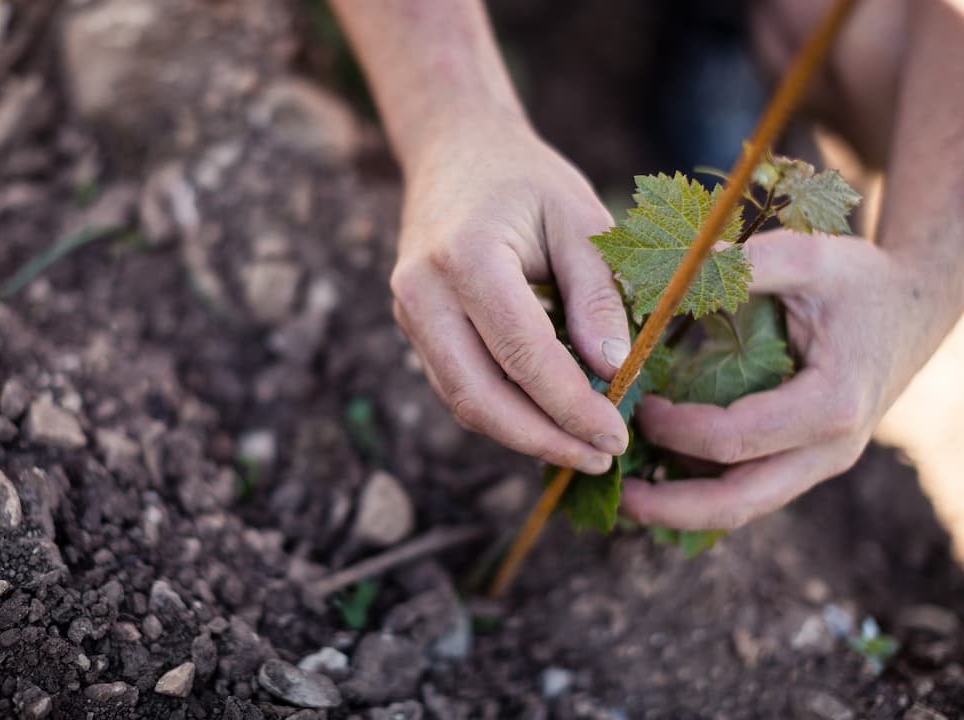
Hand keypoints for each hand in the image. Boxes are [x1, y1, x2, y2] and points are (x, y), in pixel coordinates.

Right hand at [390, 113, 628, 473]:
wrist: (454, 150)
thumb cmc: (526, 179)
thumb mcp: (580, 218)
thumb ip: (598, 292)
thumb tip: (615, 370)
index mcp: (467, 258)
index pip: (522, 354)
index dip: (571, 406)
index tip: (617, 436)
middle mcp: (423, 293)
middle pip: (478, 396)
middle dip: (542, 440)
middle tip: (598, 458)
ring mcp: (408, 314)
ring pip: (462, 401)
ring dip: (521, 435)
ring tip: (579, 448)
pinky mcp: (413, 328)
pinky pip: (456, 386)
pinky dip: (502, 413)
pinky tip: (546, 420)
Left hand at [623, 229, 937, 529]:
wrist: (913, 308)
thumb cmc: (859, 281)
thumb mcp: (810, 257)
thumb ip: (746, 264)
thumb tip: (671, 271)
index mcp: (830, 405)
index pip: (733, 439)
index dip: (675, 429)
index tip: (637, 405)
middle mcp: (830, 449)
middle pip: (739, 501)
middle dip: (672, 506)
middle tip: (618, 497)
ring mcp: (820, 462)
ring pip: (745, 506)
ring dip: (684, 509)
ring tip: (629, 497)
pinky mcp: (807, 462)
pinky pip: (752, 490)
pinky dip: (705, 493)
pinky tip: (662, 479)